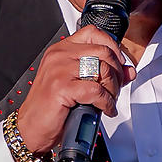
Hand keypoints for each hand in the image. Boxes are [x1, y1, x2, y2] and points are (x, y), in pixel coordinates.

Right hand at [16, 26, 134, 154]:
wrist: (31, 128)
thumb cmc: (52, 108)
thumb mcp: (79, 84)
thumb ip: (104, 74)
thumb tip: (129, 71)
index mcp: (62, 49)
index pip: (94, 33)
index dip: (113, 47)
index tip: (119, 64)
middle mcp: (59, 55)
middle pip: (103, 52)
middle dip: (117, 73)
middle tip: (115, 90)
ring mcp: (59, 70)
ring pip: (103, 69)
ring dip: (113, 89)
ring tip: (108, 101)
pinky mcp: (62, 87)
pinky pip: (96, 90)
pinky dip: (106, 102)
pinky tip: (105, 109)